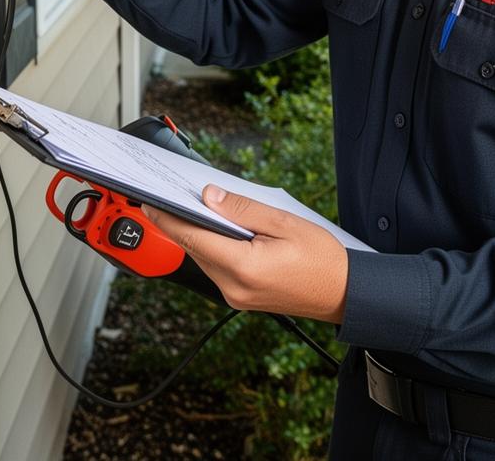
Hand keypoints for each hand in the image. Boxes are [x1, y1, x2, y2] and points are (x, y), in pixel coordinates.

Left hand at [142, 186, 349, 322]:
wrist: (345, 293)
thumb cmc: (322, 259)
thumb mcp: (284, 222)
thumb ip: (242, 209)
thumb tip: (209, 197)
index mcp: (243, 267)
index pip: (191, 237)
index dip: (166, 217)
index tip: (149, 201)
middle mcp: (233, 287)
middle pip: (195, 248)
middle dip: (183, 221)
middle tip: (174, 195)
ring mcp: (235, 297)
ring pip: (204, 258)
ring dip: (199, 234)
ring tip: (200, 208)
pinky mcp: (240, 298)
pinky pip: (216, 268)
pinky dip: (213, 248)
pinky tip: (220, 230)